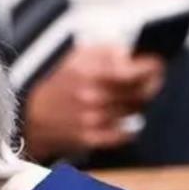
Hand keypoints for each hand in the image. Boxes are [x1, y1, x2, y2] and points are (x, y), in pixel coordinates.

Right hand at [22, 46, 164, 160]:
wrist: (31, 116)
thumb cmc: (59, 85)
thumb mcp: (78, 57)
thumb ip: (107, 51)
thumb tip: (131, 55)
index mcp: (90, 73)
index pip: (135, 72)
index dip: (152, 68)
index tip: (157, 65)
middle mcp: (93, 97)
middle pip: (140, 93)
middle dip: (151, 85)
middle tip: (152, 80)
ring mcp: (92, 119)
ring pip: (134, 112)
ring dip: (138, 104)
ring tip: (131, 97)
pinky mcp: (91, 138)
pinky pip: (124, 134)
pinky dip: (129, 126)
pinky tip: (123, 118)